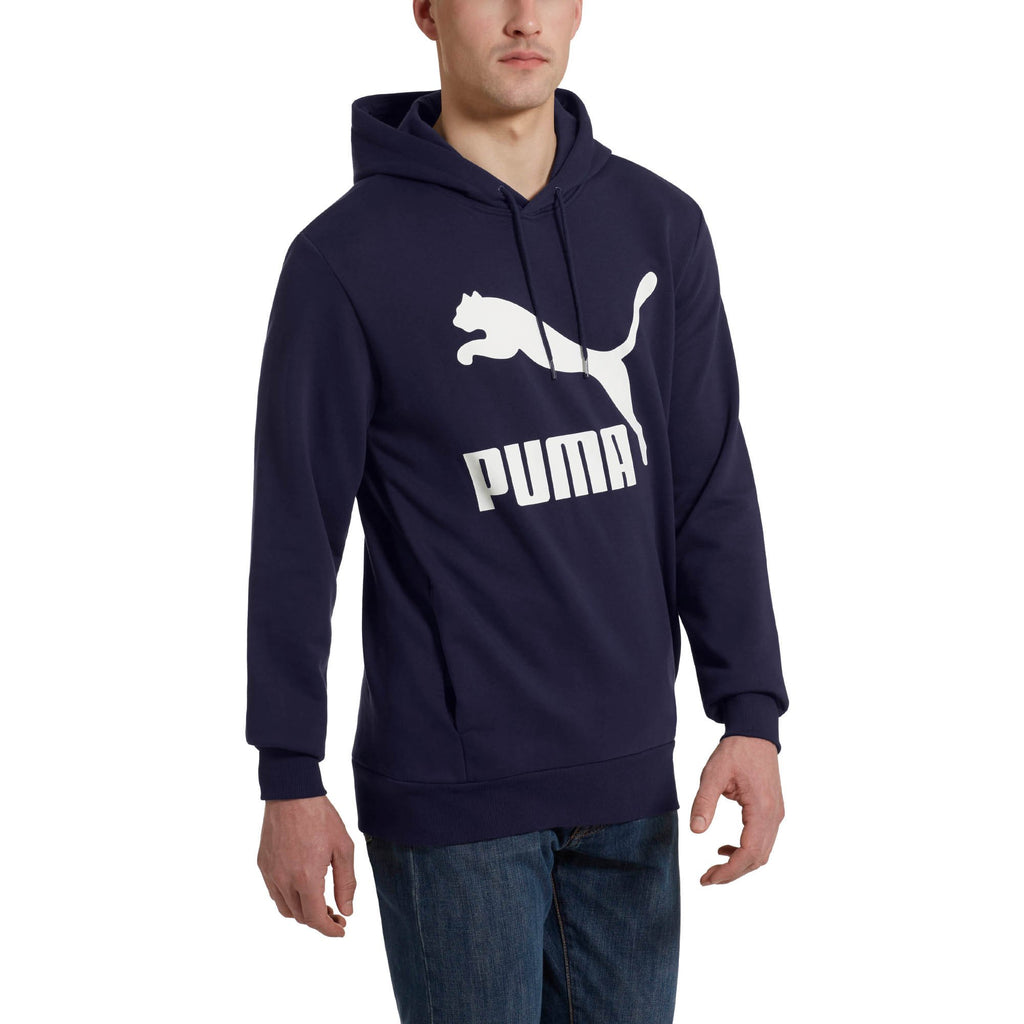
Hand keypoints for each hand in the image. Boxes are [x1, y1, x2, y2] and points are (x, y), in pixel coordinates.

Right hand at [257, 795, 356, 936]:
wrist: (292, 793)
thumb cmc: (321, 817)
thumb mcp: (343, 848)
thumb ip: (346, 882)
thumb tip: (347, 910)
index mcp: (306, 878)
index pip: (315, 919)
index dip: (329, 929)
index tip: (341, 930)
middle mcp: (284, 881)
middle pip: (301, 917)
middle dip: (320, 920)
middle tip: (336, 912)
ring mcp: (270, 873)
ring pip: (285, 909)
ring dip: (303, 912)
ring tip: (320, 902)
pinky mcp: (262, 865)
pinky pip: (274, 893)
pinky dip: (289, 899)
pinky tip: (302, 887)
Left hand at [689, 735, 783, 884]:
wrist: (755, 734)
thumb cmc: (735, 751)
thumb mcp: (713, 774)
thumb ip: (704, 802)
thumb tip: (696, 831)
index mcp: (762, 809)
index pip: (749, 853)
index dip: (729, 871)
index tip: (708, 879)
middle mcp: (774, 816)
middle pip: (757, 859)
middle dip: (732, 874)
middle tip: (707, 878)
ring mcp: (776, 815)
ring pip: (762, 853)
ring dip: (739, 865)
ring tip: (713, 868)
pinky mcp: (773, 811)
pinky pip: (763, 841)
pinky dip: (746, 851)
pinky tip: (725, 849)